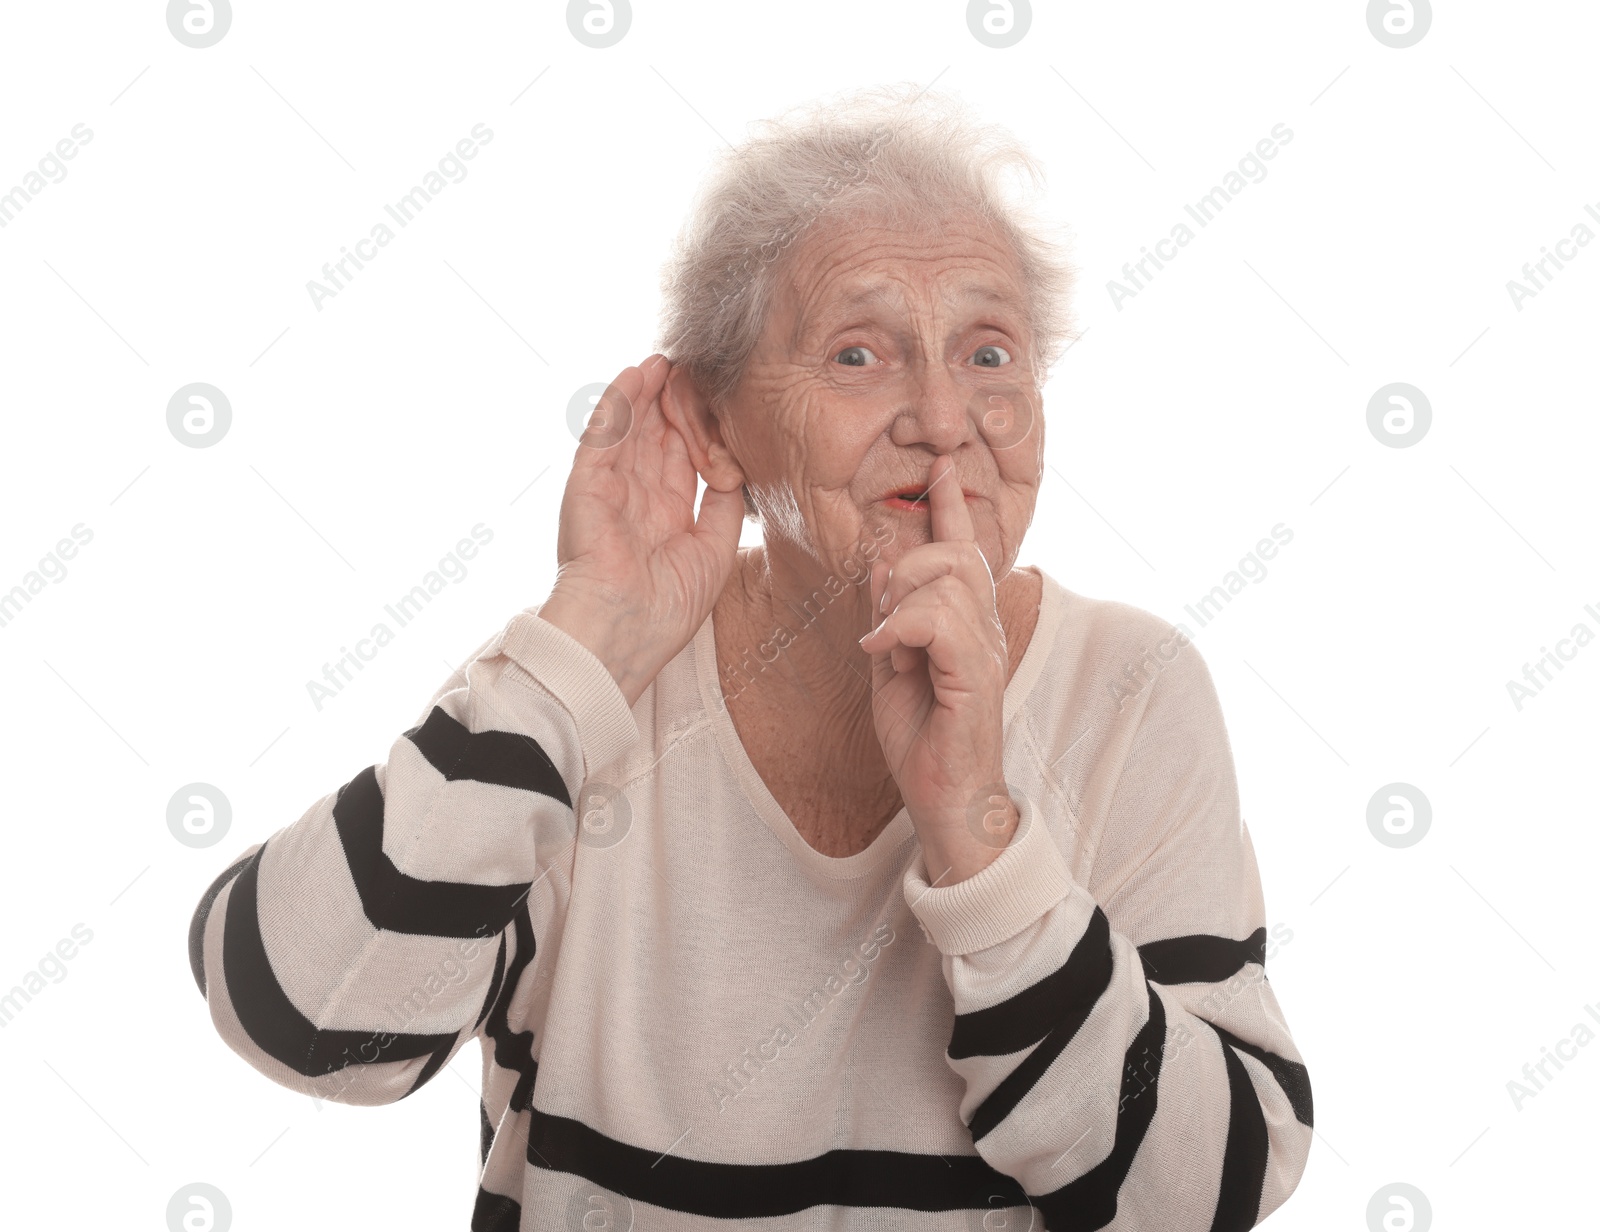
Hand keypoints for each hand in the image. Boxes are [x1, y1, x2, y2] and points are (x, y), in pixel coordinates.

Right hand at [538, 355, 745, 705]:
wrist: (621, 636)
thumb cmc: (665, 610)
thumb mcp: (713, 552)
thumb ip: (725, 507)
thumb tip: (736, 468)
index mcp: (665, 516)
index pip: (683, 458)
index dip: (699, 426)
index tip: (718, 397)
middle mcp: (636, 499)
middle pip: (658, 436)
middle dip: (675, 400)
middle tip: (695, 364)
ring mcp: (609, 490)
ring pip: (632, 428)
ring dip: (649, 391)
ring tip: (669, 357)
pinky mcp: (587, 486)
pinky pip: (604, 435)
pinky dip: (620, 403)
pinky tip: (637, 374)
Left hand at [857, 454, 1016, 884]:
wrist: (945, 800)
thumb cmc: (922, 741)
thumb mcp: (891, 667)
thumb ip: (890, 617)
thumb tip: (883, 565)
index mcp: (966, 624)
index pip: (963, 550)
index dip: (949, 506)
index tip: (938, 464)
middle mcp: (984, 629)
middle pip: (955, 554)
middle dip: (908, 562)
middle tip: (882, 611)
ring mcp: (984, 651)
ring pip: (946, 580)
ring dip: (900, 602)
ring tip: (883, 642)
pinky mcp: (976, 676)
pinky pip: (939, 621)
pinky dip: (899, 627)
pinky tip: (880, 651)